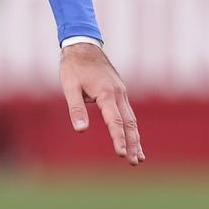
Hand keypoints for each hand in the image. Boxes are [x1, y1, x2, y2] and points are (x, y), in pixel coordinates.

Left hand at [59, 42, 142, 164]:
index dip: (118, 139)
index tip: (122, 154)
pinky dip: (131, 128)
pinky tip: (133, 137)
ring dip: (135, 138)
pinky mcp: (119, 92)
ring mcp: (121, 93)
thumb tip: (80, 130)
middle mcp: (118, 94)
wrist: (83, 46)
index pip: (115, 121)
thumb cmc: (74, 67)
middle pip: (129, 123)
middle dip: (133, 144)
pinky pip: (128, 113)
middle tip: (134, 162)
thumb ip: (76, 109)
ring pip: (132, 119)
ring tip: (139, 157)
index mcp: (106, 94)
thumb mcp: (70, 87)